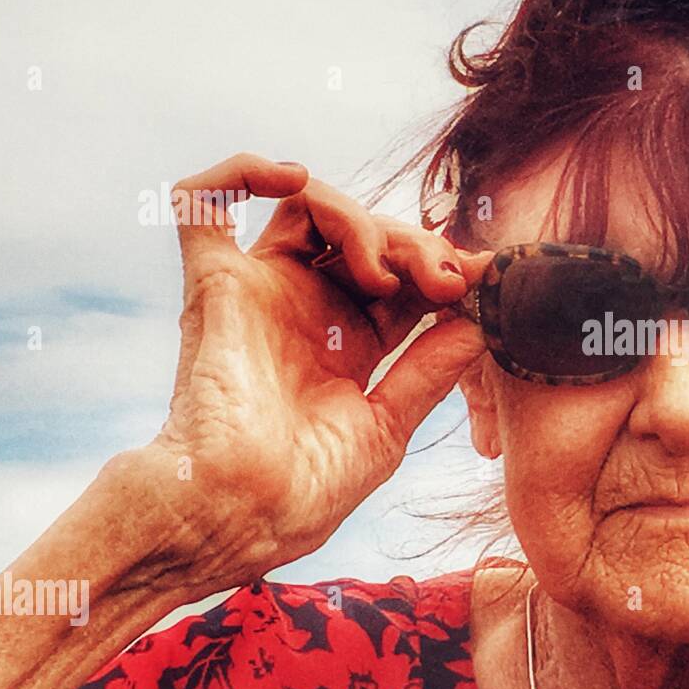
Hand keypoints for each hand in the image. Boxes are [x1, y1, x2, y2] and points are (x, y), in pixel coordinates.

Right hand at [140, 153, 490, 595]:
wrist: (239, 516)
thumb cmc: (307, 492)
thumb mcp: (387, 427)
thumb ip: (428, 371)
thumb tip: (476, 323)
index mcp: (348, 345)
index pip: (403, 280)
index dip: (443, 268)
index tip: (484, 275)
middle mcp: (305, 310)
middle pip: (365, 238)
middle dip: (414, 246)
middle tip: (448, 278)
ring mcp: (260, 293)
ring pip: (309, 209)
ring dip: (361, 221)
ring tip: (387, 273)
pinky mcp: (214, 284)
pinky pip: (204, 202)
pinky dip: (241, 171)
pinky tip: (290, 177)